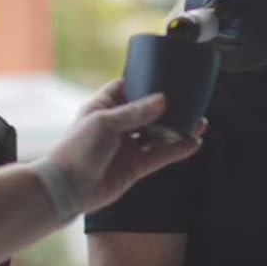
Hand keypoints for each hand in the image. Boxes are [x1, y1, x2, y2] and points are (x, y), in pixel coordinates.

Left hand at [51, 80, 205, 213]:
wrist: (66, 189)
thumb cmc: (77, 151)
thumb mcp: (104, 124)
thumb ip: (135, 112)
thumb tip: (163, 100)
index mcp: (104, 107)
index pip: (126, 87)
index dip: (144, 81)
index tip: (166, 75)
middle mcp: (116, 125)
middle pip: (148, 111)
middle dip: (168, 107)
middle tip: (191, 100)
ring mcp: (126, 147)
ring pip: (158, 134)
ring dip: (177, 129)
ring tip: (199, 122)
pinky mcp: (135, 167)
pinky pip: (160, 156)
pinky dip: (177, 150)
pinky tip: (193, 143)